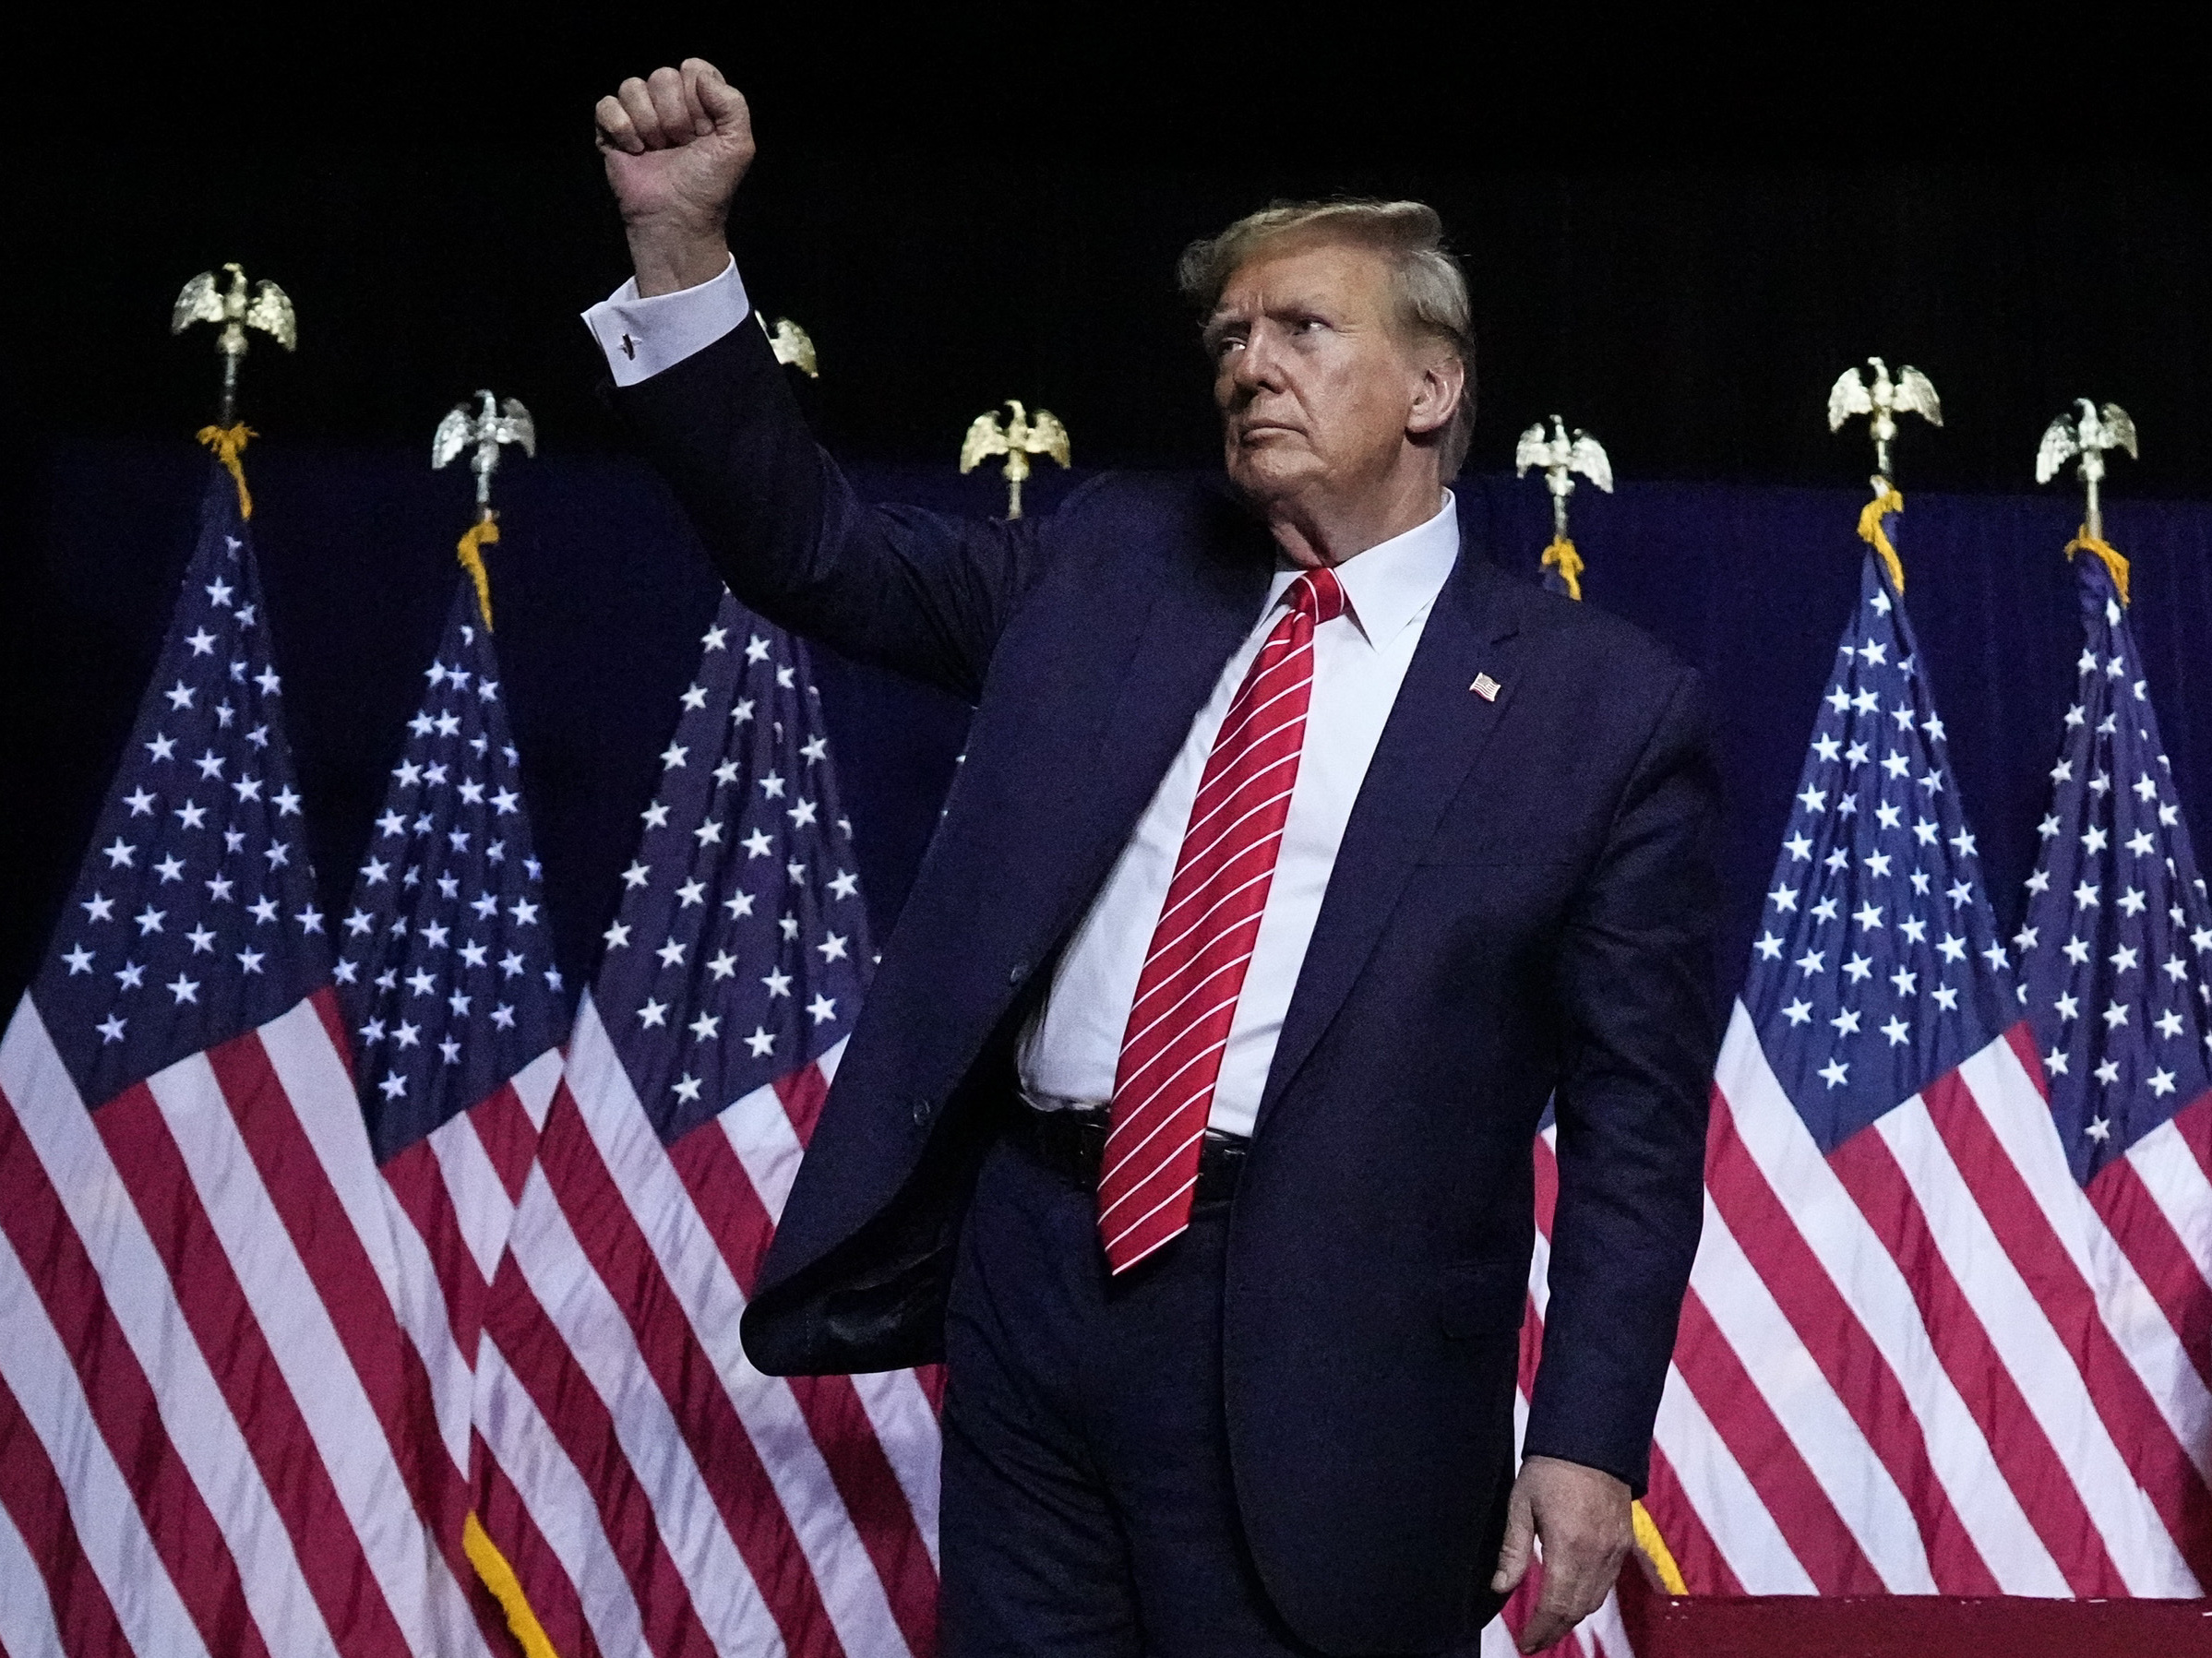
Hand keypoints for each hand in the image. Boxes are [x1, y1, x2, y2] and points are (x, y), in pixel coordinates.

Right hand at [594, 59, 754, 294]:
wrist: (678, 219)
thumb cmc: (708, 186)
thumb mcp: (738, 145)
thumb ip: (733, 103)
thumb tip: (700, 76)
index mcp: (699, 102)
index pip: (693, 69)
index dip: (698, 99)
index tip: (705, 132)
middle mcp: (668, 104)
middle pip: (662, 75)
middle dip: (674, 115)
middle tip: (680, 145)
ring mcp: (638, 116)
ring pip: (632, 86)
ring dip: (649, 124)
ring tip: (658, 150)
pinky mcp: (611, 131)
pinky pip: (606, 105)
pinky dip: (622, 129)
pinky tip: (635, 151)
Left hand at [1489, 1455, 1631, 1652]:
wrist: (1592, 1440)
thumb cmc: (1551, 1467)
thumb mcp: (1520, 1503)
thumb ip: (1513, 1549)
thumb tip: (1500, 1586)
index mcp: (1569, 1546)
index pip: (1555, 1605)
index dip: (1540, 1630)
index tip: (1526, 1643)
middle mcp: (1597, 1554)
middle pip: (1577, 1610)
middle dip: (1554, 1630)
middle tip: (1534, 1640)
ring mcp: (1615, 1550)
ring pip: (1595, 1600)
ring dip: (1572, 1617)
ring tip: (1549, 1625)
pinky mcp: (1624, 1543)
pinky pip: (1607, 1583)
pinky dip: (1589, 1598)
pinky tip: (1572, 1597)